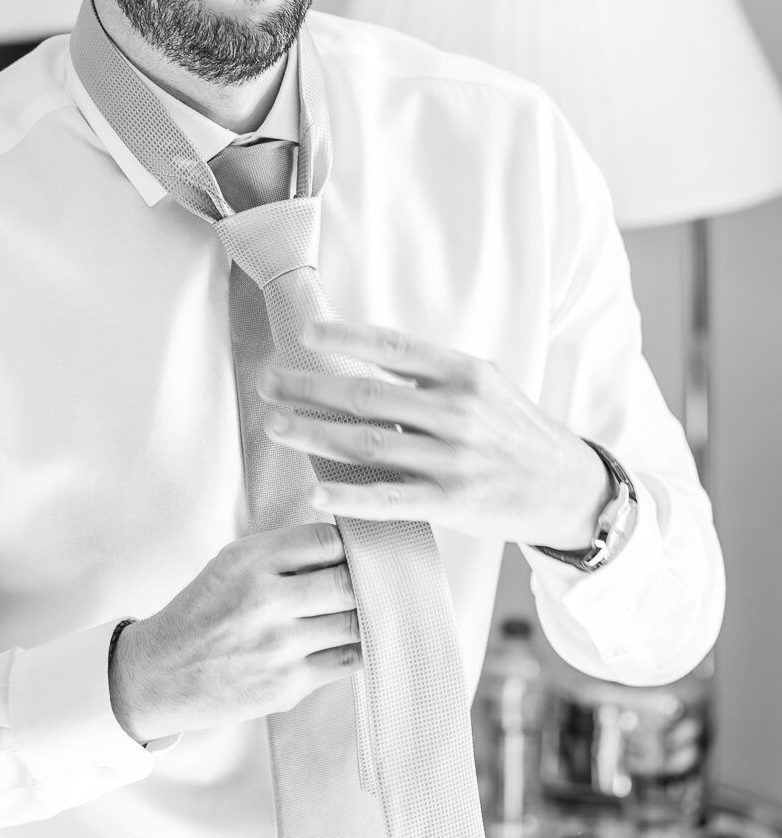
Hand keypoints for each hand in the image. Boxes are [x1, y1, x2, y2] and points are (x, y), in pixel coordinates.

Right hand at [109, 522, 360, 744]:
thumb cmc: (202, 613)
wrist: (162, 674)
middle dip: (366, 581)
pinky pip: (347, 660)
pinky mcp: (288, 686)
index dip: (349, 545)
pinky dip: (357, 648)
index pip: (326, 540)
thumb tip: (345, 546)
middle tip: (374, 581)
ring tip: (368, 609)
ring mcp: (279, 647)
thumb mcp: (231, 564)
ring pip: (354, 623)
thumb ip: (283, 552)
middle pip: (347, 581)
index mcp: (250, 561)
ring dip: (366, 615)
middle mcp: (265, 600)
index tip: (357, 550)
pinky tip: (352, 639)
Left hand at [260, 319, 610, 550]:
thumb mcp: (486, 383)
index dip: (345, 338)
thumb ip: (432, 373)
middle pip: (367, 396)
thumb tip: (366, 354)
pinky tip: (314, 491)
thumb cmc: (516, 430)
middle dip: (309, 388)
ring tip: (275, 427)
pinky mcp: (452, 503)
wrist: (567, 487)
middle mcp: (458, 411)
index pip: (393, 348)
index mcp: (464, 372)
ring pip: (368, 443)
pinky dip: (348, 496)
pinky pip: (389, 499)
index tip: (304, 335)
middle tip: (270, 384)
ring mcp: (454, 459)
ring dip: (313, 434)